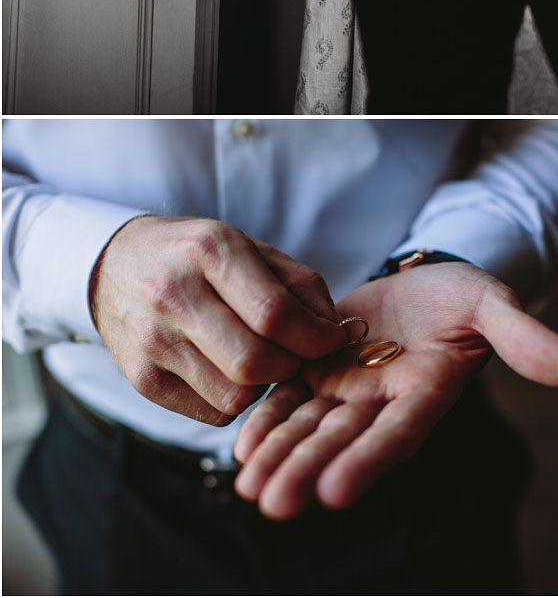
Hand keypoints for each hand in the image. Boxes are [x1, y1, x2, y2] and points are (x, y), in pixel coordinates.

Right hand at [90, 215, 347, 424]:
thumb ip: (300, 285)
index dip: (315, 335)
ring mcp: (152, 341)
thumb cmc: (196, 255)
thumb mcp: (251, 247)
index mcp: (210, 251)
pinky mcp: (140, 379)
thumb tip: (341, 330)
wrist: (115, 265)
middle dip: (293, 365)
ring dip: (265, 386)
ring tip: (268, 360)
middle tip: (301, 354)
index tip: (334, 339)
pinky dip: (236, 400)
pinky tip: (232, 371)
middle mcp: (175, 295)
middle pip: (254, 361)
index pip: (273, 312)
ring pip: (233, 394)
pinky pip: (210, 411)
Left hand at [233, 261, 557, 519]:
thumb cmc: (465, 297)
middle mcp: (383, 403)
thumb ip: (524, 338)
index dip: (367, 461)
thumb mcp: (494, 305)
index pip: (397, 434)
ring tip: (248, 488)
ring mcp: (348, 391)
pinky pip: (289, 401)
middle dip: (307, 471)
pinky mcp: (319, 373)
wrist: (427, 281)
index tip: (335, 492)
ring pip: (309, 429)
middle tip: (272, 504)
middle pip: (342, 441)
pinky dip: (267, 422)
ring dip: (280, 457)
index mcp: (426, 394)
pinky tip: (241, 447)